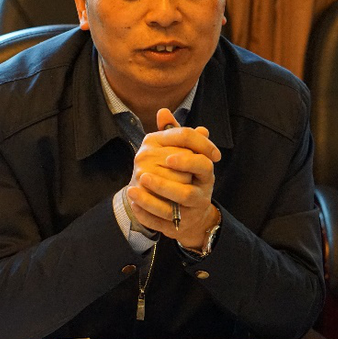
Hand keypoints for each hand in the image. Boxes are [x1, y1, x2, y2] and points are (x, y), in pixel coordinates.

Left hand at [126, 108, 220, 246]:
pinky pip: (160, 223)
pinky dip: (146, 214)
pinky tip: (133, 203)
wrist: (191, 212)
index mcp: (205, 174)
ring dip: (151, 200)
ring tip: (132, 189)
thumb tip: (163, 112)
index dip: (187, 159)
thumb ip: (175, 134)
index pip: (203, 164)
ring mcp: (189, 213)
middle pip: (188, 192)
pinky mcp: (176, 226)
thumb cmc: (186, 174)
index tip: (168, 156)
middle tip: (145, 175)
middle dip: (166, 184)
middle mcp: (201, 194)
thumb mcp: (184, 154)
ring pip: (173, 210)